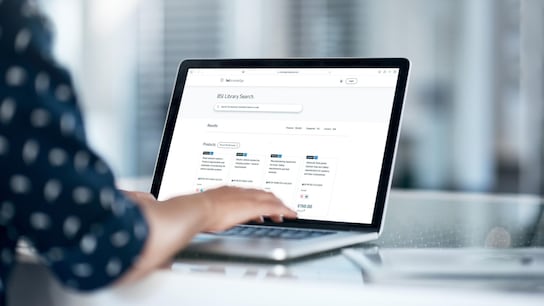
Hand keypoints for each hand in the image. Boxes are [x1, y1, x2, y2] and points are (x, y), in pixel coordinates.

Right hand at [117, 186, 295, 284]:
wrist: (191, 210)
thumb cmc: (188, 211)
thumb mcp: (194, 208)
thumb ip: (193, 210)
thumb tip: (180, 212)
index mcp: (223, 190)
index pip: (244, 191)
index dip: (255, 196)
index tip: (261, 201)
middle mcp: (235, 191)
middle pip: (259, 192)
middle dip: (271, 198)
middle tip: (281, 205)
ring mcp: (243, 197)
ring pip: (269, 198)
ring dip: (279, 204)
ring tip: (287, 211)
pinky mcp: (250, 206)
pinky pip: (273, 206)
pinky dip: (283, 210)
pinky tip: (288, 214)